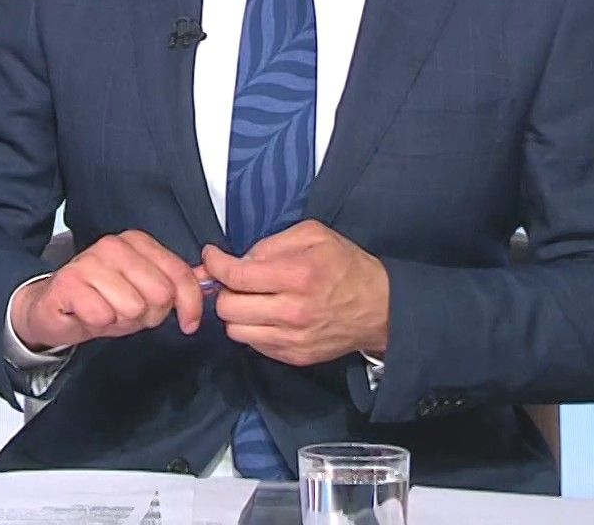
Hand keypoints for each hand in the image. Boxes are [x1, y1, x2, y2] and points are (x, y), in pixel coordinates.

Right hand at [10, 230, 208, 351]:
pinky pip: (103, 315)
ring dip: (122, 321)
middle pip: (159, 295)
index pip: (180, 275)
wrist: (54, 308)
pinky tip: (88, 315)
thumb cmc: (104, 300)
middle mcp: (113, 246)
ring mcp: (89, 262)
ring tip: (108, 313)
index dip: (190, 305)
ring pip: (132, 307)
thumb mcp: (146, 292)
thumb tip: (209, 279)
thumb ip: (176, 283)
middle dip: (149, 315)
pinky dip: (98, 323)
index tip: (188, 322)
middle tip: (130, 313)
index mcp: (137, 242)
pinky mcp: (68, 283)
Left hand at [203, 220, 389, 367]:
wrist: (381, 309)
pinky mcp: (295, 356)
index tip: (212, 257)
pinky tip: (267, 315)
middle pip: (228, 308)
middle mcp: (292, 312)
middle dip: (224, 290)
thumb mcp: (313, 236)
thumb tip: (240, 260)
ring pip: (235, 331)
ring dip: (236, 313)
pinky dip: (252, 330)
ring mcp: (293, 339)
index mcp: (296, 276)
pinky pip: (254, 345)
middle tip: (235, 281)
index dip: (215, 264)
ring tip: (251, 299)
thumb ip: (272, 243)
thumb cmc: (346, 266)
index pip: (236, 276)